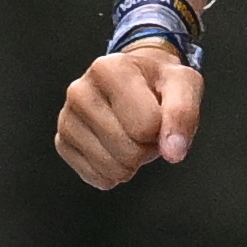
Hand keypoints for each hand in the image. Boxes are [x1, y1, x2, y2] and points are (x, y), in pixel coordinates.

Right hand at [55, 43, 204, 189]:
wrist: (136, 81)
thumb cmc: (158, 83)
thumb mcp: (183, 85)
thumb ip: (183, 114)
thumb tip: (173, 153)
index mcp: (109, 69)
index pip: (147, 125)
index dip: (162, 128)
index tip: (158, 112)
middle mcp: (80, 90)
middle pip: (129, 151)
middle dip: (147, 148)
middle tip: (146, 128)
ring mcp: (66, 117)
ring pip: (112, 168)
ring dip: (132, 163)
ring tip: (131, 136)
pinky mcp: (62, 141)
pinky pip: (95, 176)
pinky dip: (114, 172)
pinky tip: (115, 150)